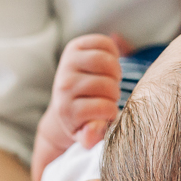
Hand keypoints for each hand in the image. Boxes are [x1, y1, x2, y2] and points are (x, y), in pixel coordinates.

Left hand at [31, 34, 125, 180]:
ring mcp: (68, 63)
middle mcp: (64, 85)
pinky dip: (114, 53)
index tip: (106, 114)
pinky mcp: (74, 47)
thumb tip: (94, 132)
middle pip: (107, 85)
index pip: (105, 108)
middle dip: (115, 93)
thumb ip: (91, 136)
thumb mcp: (86, 135)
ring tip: (111, 80)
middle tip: (110, 96)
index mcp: (67, 109)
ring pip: (106, 62)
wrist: (66, 99)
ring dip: (116, 73)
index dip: (113, 112)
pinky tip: (109, 66)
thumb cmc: (82, 120)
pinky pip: (104, 43)